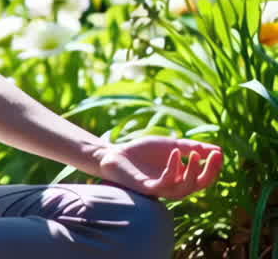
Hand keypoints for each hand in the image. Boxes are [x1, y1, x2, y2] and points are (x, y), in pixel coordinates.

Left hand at [96, 136, 222, 199]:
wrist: (115, 154)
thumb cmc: (142, 151)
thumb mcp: (170, 145)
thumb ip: (191, 147)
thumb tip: (218, 149)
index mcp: (181, 178)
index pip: (204, 178)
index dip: (214, 167)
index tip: (219, 152)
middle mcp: (175, 187)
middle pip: (199, 185)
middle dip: (210, 171)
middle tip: (215, 155)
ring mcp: (162, 189)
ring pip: (185, 188)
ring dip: (193, 171)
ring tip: (194, 154)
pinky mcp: (149, 188)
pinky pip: (166, 182)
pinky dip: (173, 168)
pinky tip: (174, 153)